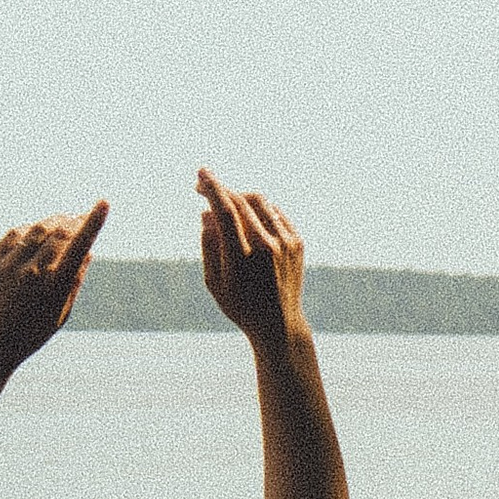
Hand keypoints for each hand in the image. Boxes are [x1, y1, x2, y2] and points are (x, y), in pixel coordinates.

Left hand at [0, 206, 107, 370]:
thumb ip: (75, 281)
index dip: (93, 222)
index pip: (79, 245)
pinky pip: (14, 235)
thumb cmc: (30, 334)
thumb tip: (88, 251)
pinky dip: (29, 229)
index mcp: (54, 287)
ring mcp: (10, 266)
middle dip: (73, 222)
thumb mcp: (60, 313)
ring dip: (52, 222)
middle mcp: (32, 272)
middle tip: (79, 217)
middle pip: (59, 233)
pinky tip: (36, 231)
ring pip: (37, 230)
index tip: (104, 203)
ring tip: (61, 221)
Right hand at [198, 170, 309, 349]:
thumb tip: (207, 213)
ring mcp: (285, 242)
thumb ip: (209, 245)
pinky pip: (275, 213)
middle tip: (204, 186)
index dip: (212, 188)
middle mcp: (265, 246)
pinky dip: (258, 209)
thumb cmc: (239, 305)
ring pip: (260, 202)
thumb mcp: (214, 281)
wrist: (278, 324)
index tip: (201, 175)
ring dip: (239, 196)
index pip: (225, 211)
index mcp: (241, 258)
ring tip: (225, 202)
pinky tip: (247, 215)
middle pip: (241, 202)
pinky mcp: (297, 242)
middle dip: (221, 188)